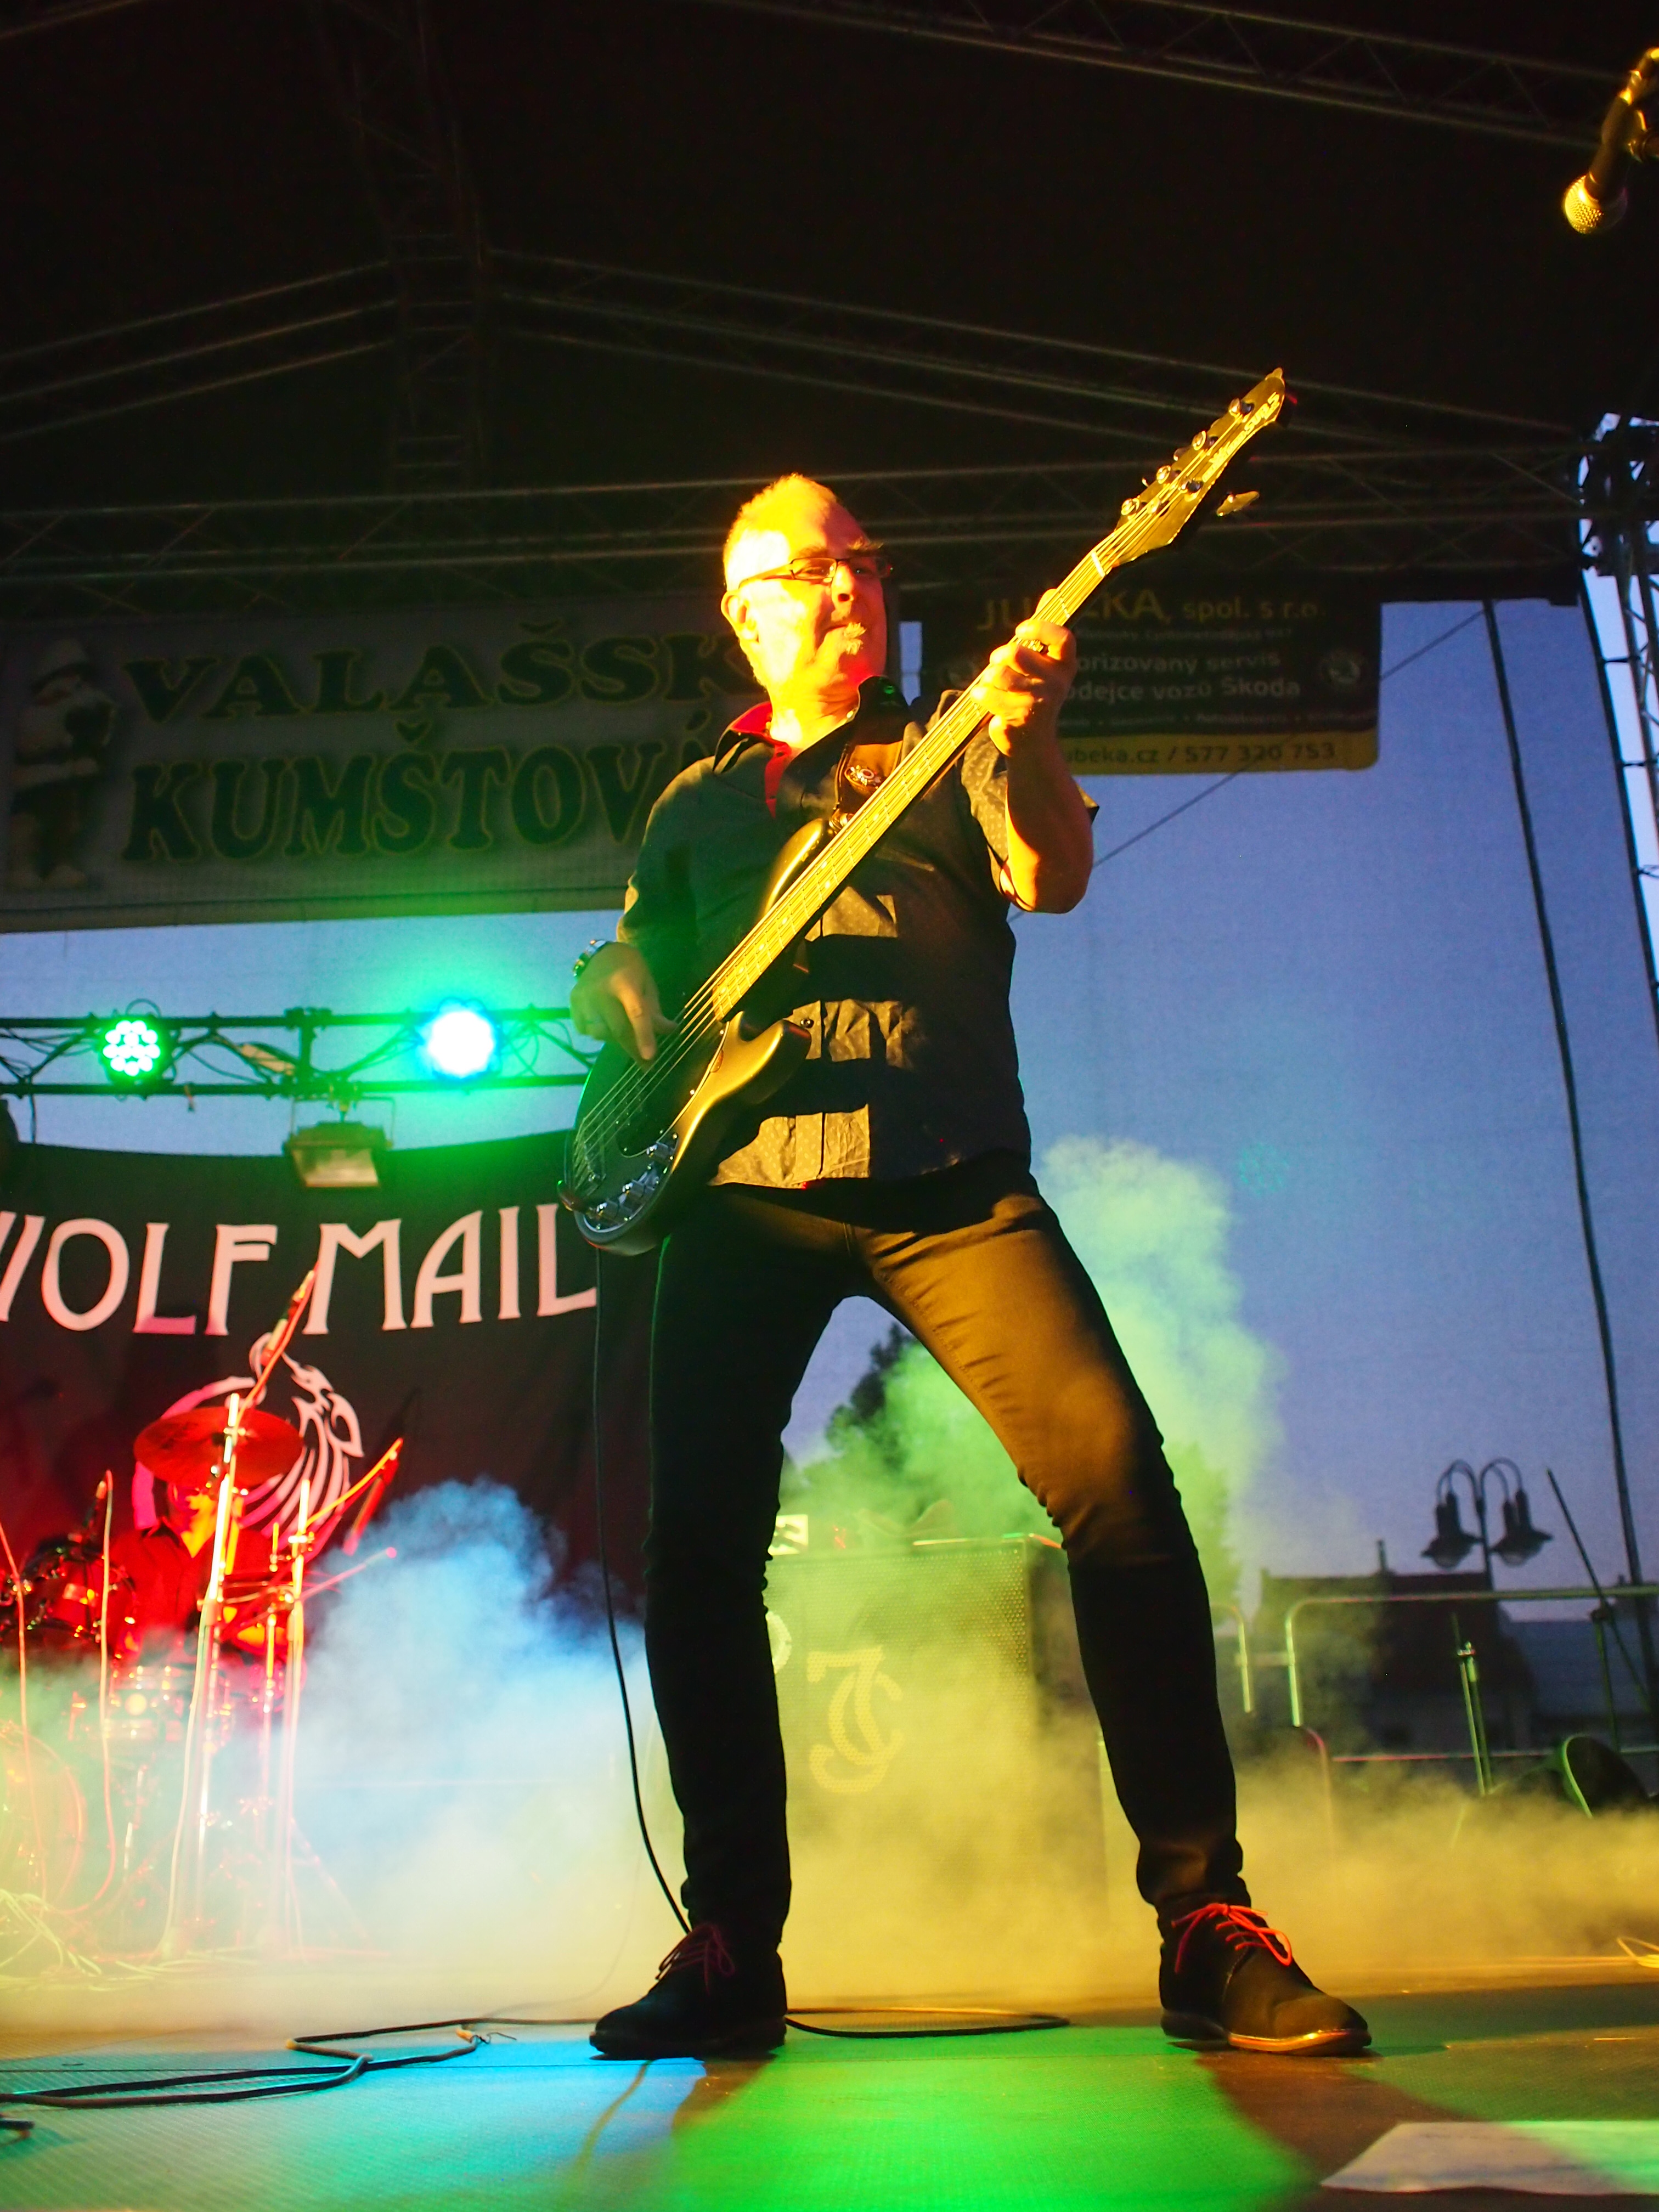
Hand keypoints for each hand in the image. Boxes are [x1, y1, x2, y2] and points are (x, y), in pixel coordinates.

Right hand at [570, 942, 672, 1063]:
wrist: (602, 953)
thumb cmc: (631, 969)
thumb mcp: (647, 985)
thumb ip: (655, 1010)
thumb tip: (669, 1031)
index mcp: (624, 983)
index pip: (636, 1014)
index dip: (643, 1036)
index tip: (650, 1057)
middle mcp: (601, 992)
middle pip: (617, 1030)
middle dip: (633, 1050)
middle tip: (646, 1065)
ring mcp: (584, 999)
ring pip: (601, 1034)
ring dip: (617, 1040)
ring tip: (626, 1034)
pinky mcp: (573, 1004)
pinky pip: (587, 1030)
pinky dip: (599, 1032)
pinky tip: (606, 1022)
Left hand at [973, 620, 1075, 755]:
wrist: (1032, 743)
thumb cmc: (1034, 694)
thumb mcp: (1043, 662)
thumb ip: (1044, 629)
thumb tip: (1052, 592)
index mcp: (1065, 665)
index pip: (1062, 637)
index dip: (1039, 627)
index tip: (1021, 629)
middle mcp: (1057, 683)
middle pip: (1016, 653)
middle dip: (999, 656)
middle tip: (997, 664)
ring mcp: (1040, 702)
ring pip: (999, 674)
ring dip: (989, 677)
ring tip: (992, 683)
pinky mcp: (1019, 717)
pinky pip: (987, 694)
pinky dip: (980, 694)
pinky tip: (985, 699)